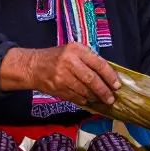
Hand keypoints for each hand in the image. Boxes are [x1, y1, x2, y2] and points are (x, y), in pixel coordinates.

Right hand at [0, 43, 120, 105]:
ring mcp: (62, 76)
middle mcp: (69, 62)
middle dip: (104, 91)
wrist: (32, 66)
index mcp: (76, 50)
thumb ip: (89, 59)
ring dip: (94, 97)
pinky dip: (84, 100)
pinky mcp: (57, 88)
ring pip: (84, 90)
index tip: (117, 85)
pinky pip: (76, 97)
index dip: (110, 76)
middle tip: (111, 98)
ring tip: (101, 99)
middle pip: (91, 79)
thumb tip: (109, 74)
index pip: (98, 63)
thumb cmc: (56, 57)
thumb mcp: (72, 50)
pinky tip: (88, 100)